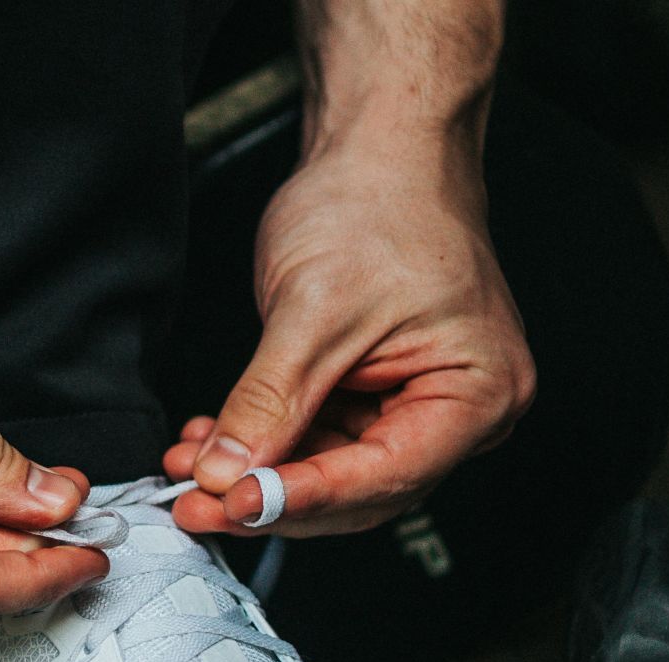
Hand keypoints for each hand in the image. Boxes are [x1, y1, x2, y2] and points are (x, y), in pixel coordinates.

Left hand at [165, 145, 534, 536]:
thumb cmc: (377, 204)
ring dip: (256, 474)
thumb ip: (269, 403)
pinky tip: (211, 444)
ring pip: (328, 471)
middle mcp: (460, 409)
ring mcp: (416, 403)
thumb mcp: (312, 311)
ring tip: (190, 469)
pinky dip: (263, 445)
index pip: (385, 475)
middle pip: (359, 490)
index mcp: (479, 391)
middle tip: (196, 505)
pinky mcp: (373, 394)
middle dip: (270, 497)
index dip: (302, 498)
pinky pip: (316, 439)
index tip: (233, 505)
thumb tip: (227, 474)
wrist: (378, 149)